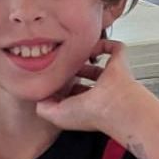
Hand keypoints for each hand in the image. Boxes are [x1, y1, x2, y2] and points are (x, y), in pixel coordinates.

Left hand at [36, 38, 151, 134]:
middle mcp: (98, 91)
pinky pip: (115, 49)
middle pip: (85, 77)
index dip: (62, 84)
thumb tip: (38, 97)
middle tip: (61, 59)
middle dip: (74, 69)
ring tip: (74, 47)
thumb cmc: (91, 113)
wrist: (113, 105)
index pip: (72, 92)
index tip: (51, 75)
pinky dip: (106, 44)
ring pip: (99, 64)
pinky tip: (93, 42)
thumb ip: (43, 107)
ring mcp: (109, 77)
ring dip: (87, 56)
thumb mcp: (57, 116)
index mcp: (84, 103)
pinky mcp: (119, 63)